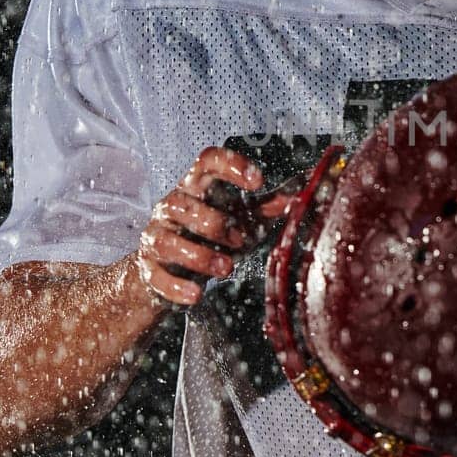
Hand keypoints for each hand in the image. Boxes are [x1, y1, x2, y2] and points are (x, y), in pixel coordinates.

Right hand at [136, 146, 297, 309]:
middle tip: (240, 240)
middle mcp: (172, 206)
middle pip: (184, 203)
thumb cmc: (211, 234)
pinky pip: (156, 275)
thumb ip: (271, 202)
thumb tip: (308, 184)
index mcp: (197, 187)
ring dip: (199, 255)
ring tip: (226, 268)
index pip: (207, 161)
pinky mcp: (147, 267)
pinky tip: (196, 294)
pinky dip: (176, 286)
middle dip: (214, 222)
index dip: (231, 166)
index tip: (257, 180)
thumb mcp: (243, 216)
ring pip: (168, 240)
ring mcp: (156, 235)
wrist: (170, 267)